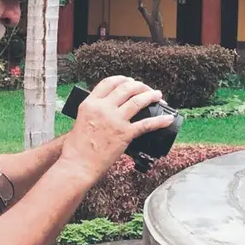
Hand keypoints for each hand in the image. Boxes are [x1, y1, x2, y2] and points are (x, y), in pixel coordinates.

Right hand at [59, 76, 174, 182]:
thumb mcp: (81, 119)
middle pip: (126, 88)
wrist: (78, 164)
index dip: (122, 79)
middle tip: (147, 89)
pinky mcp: (125, 134)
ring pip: (138, 101)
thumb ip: (94, 110)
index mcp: (90, 103)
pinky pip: (146, 124)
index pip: (109, 83)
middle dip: (140, 86)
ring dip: (151, 96)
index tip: (130, 81)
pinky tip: (167, 119)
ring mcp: (115, 120)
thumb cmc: (76, 147)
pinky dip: (160, 121)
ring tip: (158, 96)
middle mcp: (103, 108)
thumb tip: (107, 107)